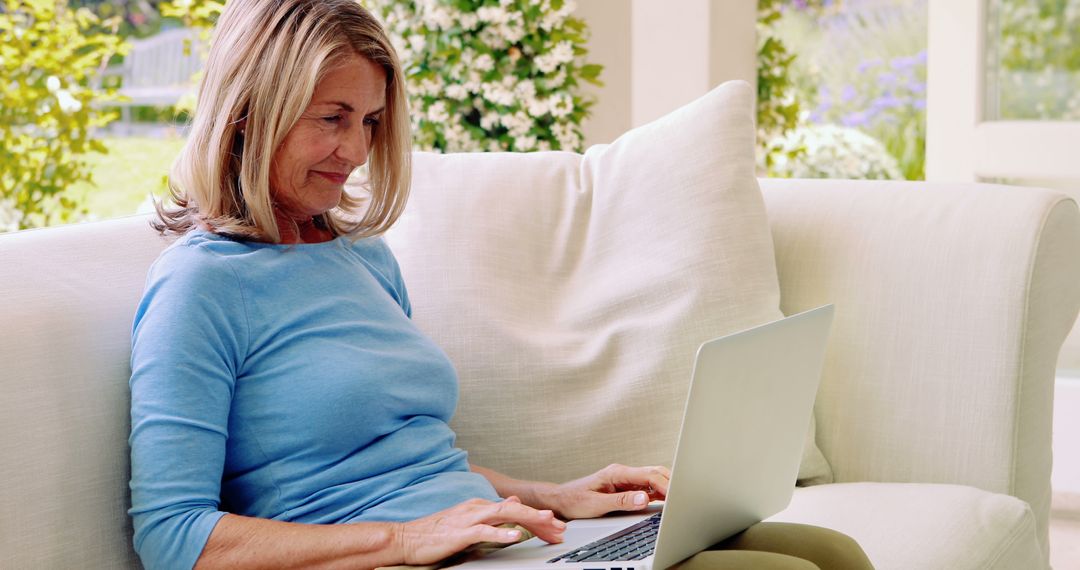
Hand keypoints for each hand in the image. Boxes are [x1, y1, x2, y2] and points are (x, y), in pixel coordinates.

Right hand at [393, 496, 564, 565]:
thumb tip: (512, 503)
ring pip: (504, 514)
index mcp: (480, 506)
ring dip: (528, 519)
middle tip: (560, 528)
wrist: (406, 538)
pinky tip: (515, 536)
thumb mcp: (468, 521)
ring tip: (547, 524)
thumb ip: (491, 514)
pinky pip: (484, 532)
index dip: (537, 518)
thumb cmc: (435, 533)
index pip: (515, 509)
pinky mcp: (460, 532)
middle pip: (515, 509)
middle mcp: (477, 508)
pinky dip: (501, 533)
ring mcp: (468, 518)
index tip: (554, 528)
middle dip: (540, 518)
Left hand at [544, 463, 670, 519]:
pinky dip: (659, 493)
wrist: (561, 500)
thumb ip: (621, 501)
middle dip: (671, 483)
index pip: (648, 475)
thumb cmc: (575, 500)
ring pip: (653, 479)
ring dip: (667, 487)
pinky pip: (647, 488)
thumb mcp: (597, 504)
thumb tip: (643, 498)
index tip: (676, 496)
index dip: (665, 485)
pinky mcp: (625, 488)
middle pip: (655, 473)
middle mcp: (623, 473)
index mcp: (617, 473)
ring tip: (680, 498)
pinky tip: (666, 501)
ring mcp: (625, 480)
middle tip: (684, 496)